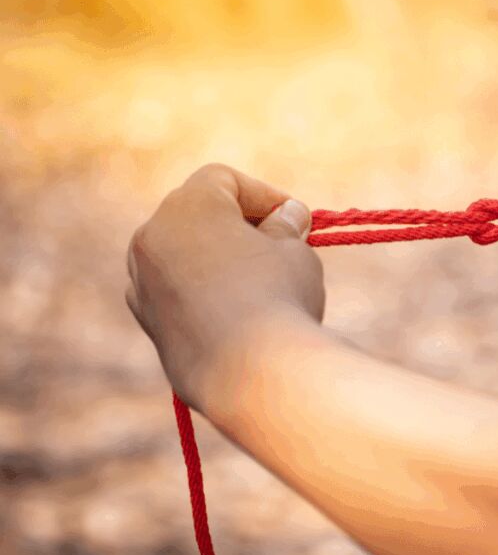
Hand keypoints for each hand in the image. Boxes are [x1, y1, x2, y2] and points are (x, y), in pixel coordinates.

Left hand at [126, 164, 323, 410]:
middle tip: (283, 246)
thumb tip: (286, 216)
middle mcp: (153, 236)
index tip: (297, 220)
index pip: (224, 181)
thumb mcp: (294, 249)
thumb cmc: (278, 297)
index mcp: (187, 206)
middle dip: (239, 224)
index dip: (265, 196)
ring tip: (262, 283)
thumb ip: (285, 227)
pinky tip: (238, 313)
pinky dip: (202, 292)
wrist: (251, 373)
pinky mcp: (148, 322)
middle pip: (197, 213)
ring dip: (218, 258)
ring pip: (182, 253)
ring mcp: (143, 281)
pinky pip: (176, 291)